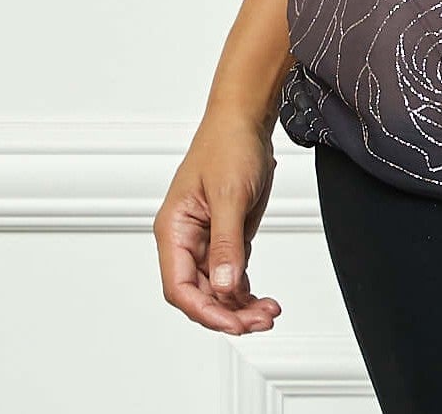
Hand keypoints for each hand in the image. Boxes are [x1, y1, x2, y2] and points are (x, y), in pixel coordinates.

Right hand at [154, 110, 283, 332]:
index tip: (233, 322)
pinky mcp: (227, 237)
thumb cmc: (228, 144)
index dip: (204, 310)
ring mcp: (207, 240)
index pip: (179, 287)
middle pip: (199, 294)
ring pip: (218, 289)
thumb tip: (226, 286)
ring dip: (240, 306)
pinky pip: (232, 275)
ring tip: (268, 313)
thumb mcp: (229, 195)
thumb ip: (227, 243)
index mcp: (173, 229)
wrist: (247, 120)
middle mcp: (186, 240)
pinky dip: (246, 291)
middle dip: (228, 312)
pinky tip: (262, 301)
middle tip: (259, 320)